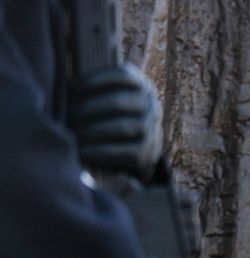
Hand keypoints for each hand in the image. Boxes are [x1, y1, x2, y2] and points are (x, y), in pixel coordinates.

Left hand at [67, 64, 163, 178]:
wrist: (136, 143)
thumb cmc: (109, 113)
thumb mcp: (106, 93)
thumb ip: (90, 86)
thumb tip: (61, 86)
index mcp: (140, 85)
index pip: (122, 75)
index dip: (96, 79)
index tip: (73, 86)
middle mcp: (150, 104)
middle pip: (119, 102)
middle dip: (90, 108)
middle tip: (68, 116)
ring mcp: (151, 128)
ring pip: (123, 127)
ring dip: (94, 131)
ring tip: (73, 134)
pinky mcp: (147, 152)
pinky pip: (125, 151)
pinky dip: (102, 152)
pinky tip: (83, 153)